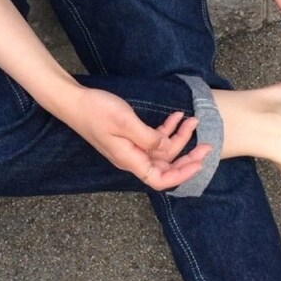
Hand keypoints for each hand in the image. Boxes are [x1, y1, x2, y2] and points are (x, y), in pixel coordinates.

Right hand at [62, 88, 211, 190]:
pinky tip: (176, 117)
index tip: (200, 162)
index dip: (182, 175)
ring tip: (192, 119)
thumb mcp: (126, 123)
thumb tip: (166, 149)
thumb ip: (149, 138)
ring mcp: (130, 147)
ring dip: (178, 137)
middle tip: (207, 143)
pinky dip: (166, 129)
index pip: (160, 180)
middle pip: (166, 165)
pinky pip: (153, 138)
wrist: (74, 101)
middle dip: (188, 155)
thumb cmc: (96, 111)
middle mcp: (132, 158)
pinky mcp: (128, 136)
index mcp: (130, 160)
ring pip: (161, 150)